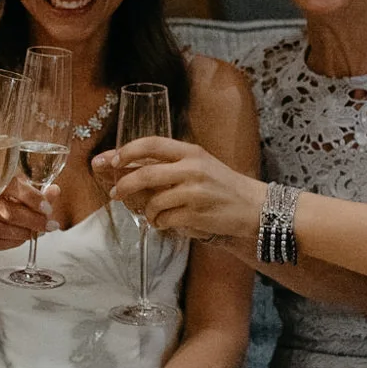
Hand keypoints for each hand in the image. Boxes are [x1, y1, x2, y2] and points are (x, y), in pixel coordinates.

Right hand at [0, 180, 55, 249]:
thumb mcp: (15, 185)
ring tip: (39, 232)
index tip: (48, 209)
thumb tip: (55, 190)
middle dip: (35, 222)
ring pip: (2, 229)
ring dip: (25, 234)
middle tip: (50, 225)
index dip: (34, 200)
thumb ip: (35, 190)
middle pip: (10, 213)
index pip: (15, 187)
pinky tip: (22, 238)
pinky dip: (12, 242)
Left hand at [95, 138, 267, 242]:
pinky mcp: (196, 214)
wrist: (253, 207)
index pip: (152, 144)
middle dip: (124, 185)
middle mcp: (192, 168)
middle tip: (115, 193)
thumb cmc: (222, 185)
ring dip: (147, 212)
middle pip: (145, 174)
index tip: (113, 160)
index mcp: (191, 152)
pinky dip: (160, 223)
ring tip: (153, 215)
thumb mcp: (199, 165)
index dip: (127, 151)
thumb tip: (130, 168)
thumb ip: (170, 165)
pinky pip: (165, 220)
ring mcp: (194, 192)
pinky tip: (166, 223)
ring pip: (153, 202)